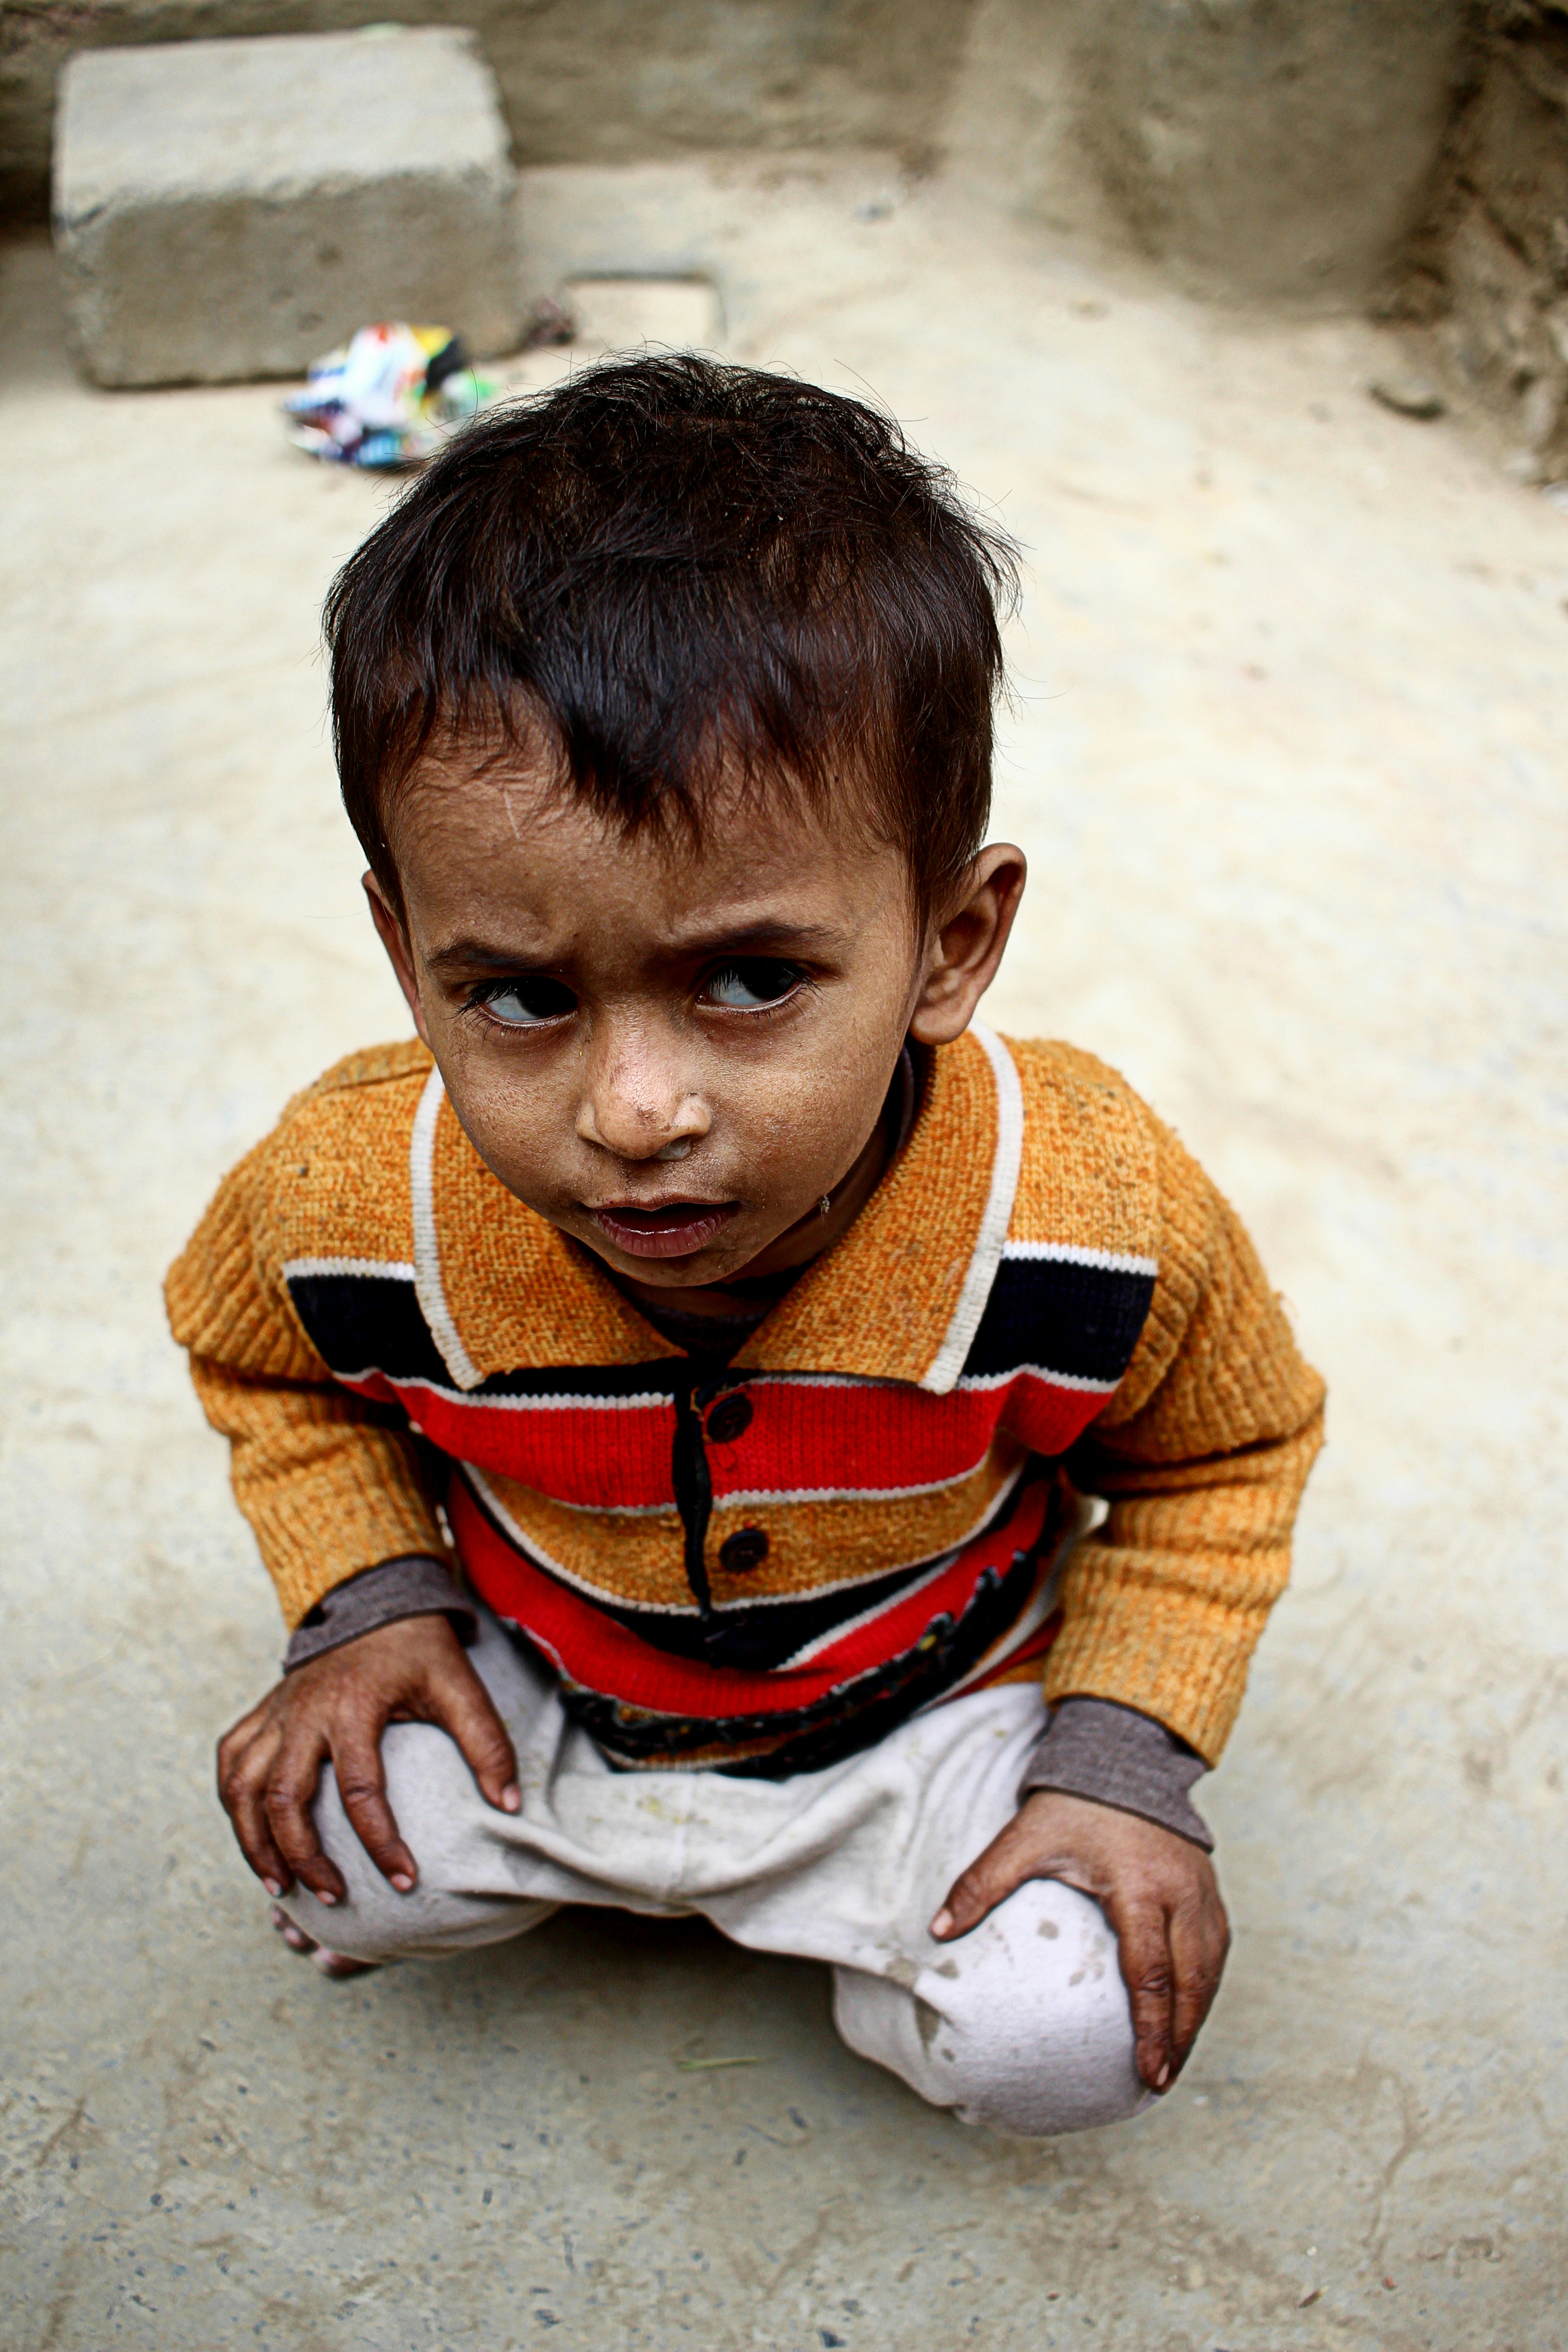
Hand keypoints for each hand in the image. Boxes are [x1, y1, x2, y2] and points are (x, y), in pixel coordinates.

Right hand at [216, 1614, 518, 1906]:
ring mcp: (277, 1712)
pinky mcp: (262, 1712)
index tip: (406, 1881)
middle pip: (285, 1798)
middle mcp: (305, 1712)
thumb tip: (509, 1805)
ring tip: (281, 1888)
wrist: (375, 1601)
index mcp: (355, 1706)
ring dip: (256, 1843)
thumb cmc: (419, 1650)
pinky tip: (251, 1837)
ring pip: (243, 1788)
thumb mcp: (460, 1686)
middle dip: (305, 1857)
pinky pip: (231, 1761)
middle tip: (333, 1896)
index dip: (382, 1843)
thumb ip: (487, 1743)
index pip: (361, 1789)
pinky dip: (233, 1804)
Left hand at [930, 1789, 1228, 2091]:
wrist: (1122, 1757)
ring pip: (1210, 1969)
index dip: (1152, 2028)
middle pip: (1191, 1982)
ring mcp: (1202, 1891)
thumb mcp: (1023, 1838)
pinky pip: (1216, 1948)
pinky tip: (1189, 2012)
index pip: (1151, 1972)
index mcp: (1140, 1887)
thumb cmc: (1072, 1804)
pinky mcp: (1209, 1888)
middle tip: (1160, 2082)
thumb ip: (981, 1883)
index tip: (1147, 2072)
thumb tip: (936, 1930)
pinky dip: (1205, 1986)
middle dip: (1179, 2038)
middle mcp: (1181, 1893)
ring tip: (1173, 2060)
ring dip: (1196, 2018)